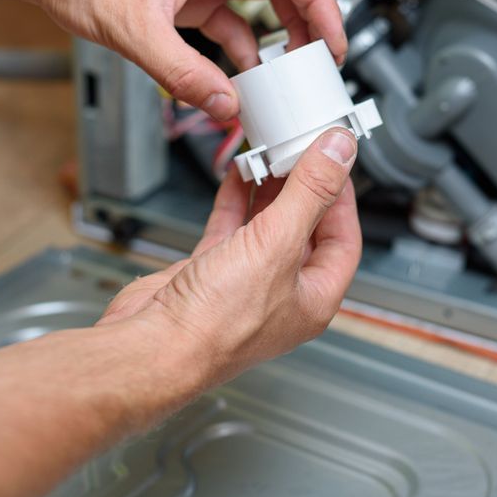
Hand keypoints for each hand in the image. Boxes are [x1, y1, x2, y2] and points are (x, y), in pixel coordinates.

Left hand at [26, 0, 347, 119]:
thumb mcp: (134, 29)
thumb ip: (182, 72)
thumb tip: (222, 103)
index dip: (322, 5)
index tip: (334, 41)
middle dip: (310, 23)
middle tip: (324, 62)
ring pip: (263, 2)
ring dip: (282, 36)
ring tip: (294, 71)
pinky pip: (233, 21)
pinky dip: (245, 48)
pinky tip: (247, 75)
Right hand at [98, 128, 360, 384]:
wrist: (153, 345)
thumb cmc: (216, 325)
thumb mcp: (277, 245)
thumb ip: (310, 194)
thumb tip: (339, 154)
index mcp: (314, 298)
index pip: (343, 239)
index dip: (341, 197)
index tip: (334, 161)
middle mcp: (282, 294)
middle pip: (306, 229)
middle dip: (304, 188)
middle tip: (302, 151)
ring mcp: (245, 284)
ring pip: (267, 225)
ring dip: (270, 189)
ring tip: (272, 154)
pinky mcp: (211, 273)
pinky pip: (232, 228)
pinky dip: (237, 199)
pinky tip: (238, 175)